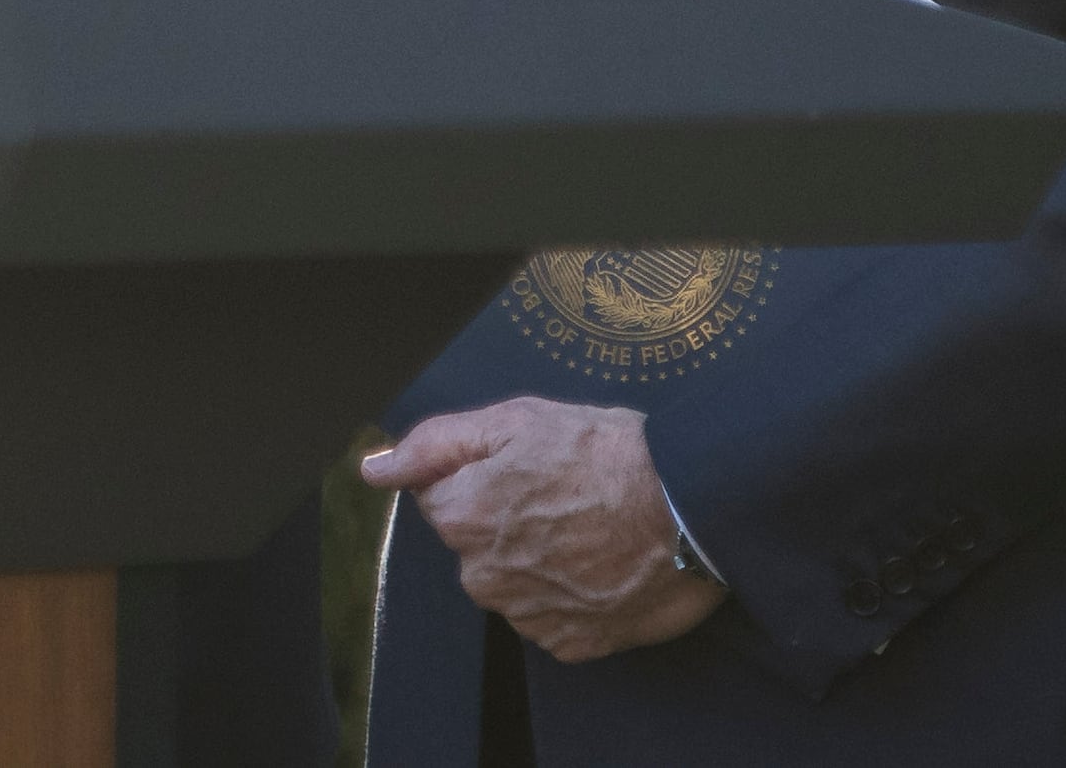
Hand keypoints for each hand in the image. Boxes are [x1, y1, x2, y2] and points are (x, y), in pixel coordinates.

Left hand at [362, 398, 725, 663]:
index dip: (481, 477)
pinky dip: (570, 594)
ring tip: (590, 527)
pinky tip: (602, 563)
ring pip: (512, 581)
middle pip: (475, 544)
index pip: (441, 498)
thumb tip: (376, 468)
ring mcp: (529, 616)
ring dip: (537, 559)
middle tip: (563, 494)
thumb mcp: (514, 421)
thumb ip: (435, 444)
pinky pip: (551, 616)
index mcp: (463, 519)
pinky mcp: (571, 643)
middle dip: (506, 520)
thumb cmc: (604, 455)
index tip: (525, 468)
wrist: (690, 509)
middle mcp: (484, 577)